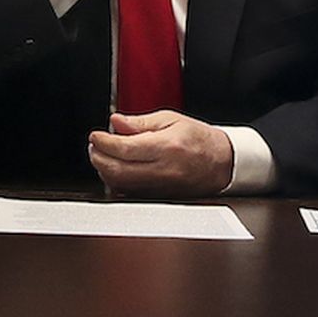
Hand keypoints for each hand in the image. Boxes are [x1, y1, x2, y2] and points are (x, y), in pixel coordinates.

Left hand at [88, 111, 234, 197]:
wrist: (222, 162)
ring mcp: (159, 187)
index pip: (124, 148)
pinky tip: (115, 169)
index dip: (103, 142)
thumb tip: (116, 122)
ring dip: (104, 170)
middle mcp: (162, 169)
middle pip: (117, 169)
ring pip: (119, 184)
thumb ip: (140, 122)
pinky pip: (127, 192)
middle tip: (95, 145)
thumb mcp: (172, 119)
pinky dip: (115, 181)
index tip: (96, 136)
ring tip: (103, 155)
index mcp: (167, 146)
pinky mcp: (157, 197)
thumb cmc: (200, 140)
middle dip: (98, 157)